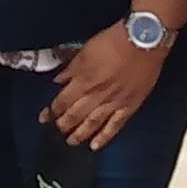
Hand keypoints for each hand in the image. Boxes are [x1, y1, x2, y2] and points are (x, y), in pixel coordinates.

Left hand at [44, 31, 162, 152]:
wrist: (143, 41)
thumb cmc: (113, 41)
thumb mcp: (85, 50)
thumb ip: (72, 68)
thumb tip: (59, 81)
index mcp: (83, 80)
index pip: (62, 101)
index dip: (52, 111)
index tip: (44, 118)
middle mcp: (96, 95)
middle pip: (75, 115)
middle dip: (63, 125)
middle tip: (55, 133)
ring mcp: (114, 103)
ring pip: (93, 123)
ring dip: (80, 135)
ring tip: (71, 142)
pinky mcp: (130, 106)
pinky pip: (115, 125)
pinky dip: (105, 137)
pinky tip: (96, 146)